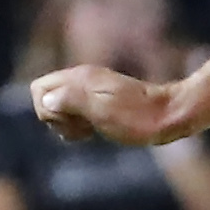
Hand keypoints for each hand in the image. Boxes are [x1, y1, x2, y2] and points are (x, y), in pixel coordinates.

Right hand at [31, 65, 183, 145]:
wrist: (171, 115)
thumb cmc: (138, 118)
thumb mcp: (102, 111)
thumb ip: (71, 101)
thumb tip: (46, 99)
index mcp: (80, 78)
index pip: (39, 89)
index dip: (47, 111)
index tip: (72, 121)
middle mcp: (83, 79)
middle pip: (47, 98)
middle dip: (56, 119)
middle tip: (83, 128)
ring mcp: (91, 89)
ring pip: (60, 107)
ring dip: (68, 124)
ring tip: (91, 130)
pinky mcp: (101, 100)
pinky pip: (75, 112)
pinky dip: (79, 125)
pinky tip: (95, 131)